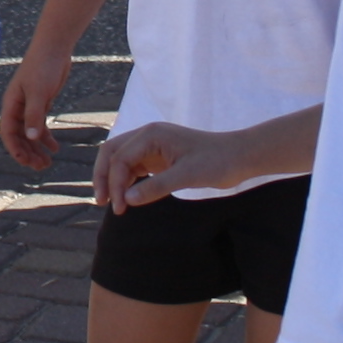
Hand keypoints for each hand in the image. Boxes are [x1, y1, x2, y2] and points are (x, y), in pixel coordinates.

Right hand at [0, 50, 68, 172]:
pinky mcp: (40, 103)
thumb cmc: (43, 67)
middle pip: (18, 137)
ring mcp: (28, 106)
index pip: (8, 133)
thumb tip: (31, 138)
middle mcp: (17, 107)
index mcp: (11, 104)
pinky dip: (46, 138)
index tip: (26, 163)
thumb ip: (34, 115)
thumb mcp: (39, 92)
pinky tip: (55, 148)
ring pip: (29, 134)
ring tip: (47, 163)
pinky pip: (40, 126)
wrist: (54, 48)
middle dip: (27, 153)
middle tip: (41, 167)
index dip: (15, 149)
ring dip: (36, 149)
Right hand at [98, 120, 222, 213]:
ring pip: (121, 160)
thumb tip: (127, 200)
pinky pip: (134, 167)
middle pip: (112, 153)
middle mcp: (148, 136)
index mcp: (151, 134)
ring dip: (114, 180)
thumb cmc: (217, 162)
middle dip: (104, 177)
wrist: (239, 156)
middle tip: (102, 203)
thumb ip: (156, 187)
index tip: (120, 208)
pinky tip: (127, 197)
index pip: (120, 158)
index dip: (114, 183)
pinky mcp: (159, 157)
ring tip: (114, 204)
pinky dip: (127, 181)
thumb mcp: (187, 176)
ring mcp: (153, 146)